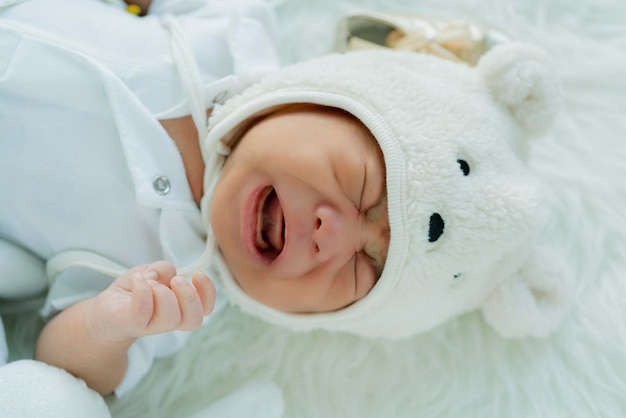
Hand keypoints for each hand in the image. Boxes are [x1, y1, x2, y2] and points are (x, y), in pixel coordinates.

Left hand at [84, 261, 215, 341]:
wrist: (102, 313)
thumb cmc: (131, 292)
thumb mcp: (150, 272)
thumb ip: (163, 269)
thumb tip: (167, 274)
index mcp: (180, 308)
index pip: (205, 308)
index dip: (209, 292)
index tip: (198, 274)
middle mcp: (168, 320)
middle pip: (194, 319)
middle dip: (190, 295)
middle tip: (176, 280)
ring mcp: (149, 325)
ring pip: (170, 317)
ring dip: (164, 293)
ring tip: (150, 281)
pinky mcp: (130, 323)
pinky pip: (142, 311)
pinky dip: (143, 290)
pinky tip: (138, 280)